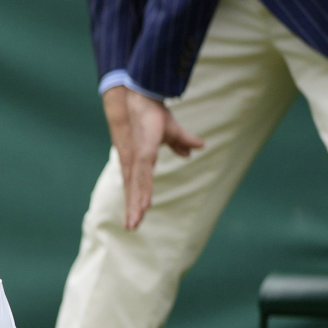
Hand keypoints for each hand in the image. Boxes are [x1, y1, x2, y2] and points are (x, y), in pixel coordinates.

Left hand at [102, 86, 204, 229]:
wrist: (143, 99)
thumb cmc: (154, 114)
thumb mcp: (173, 132)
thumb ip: (183, 142)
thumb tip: (196, 148)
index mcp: (142, 160)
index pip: (140, 184)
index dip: (139, 199)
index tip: (136, 216)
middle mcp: (136, 162)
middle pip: (135, 190)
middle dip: (133, 209)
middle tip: (131, 228)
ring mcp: (138, 159)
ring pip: (137, 187)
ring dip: (136, 205)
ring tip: (133, 223)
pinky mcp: (142, 153)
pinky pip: (143, 176)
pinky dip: (142, 190)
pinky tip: (142, 204)